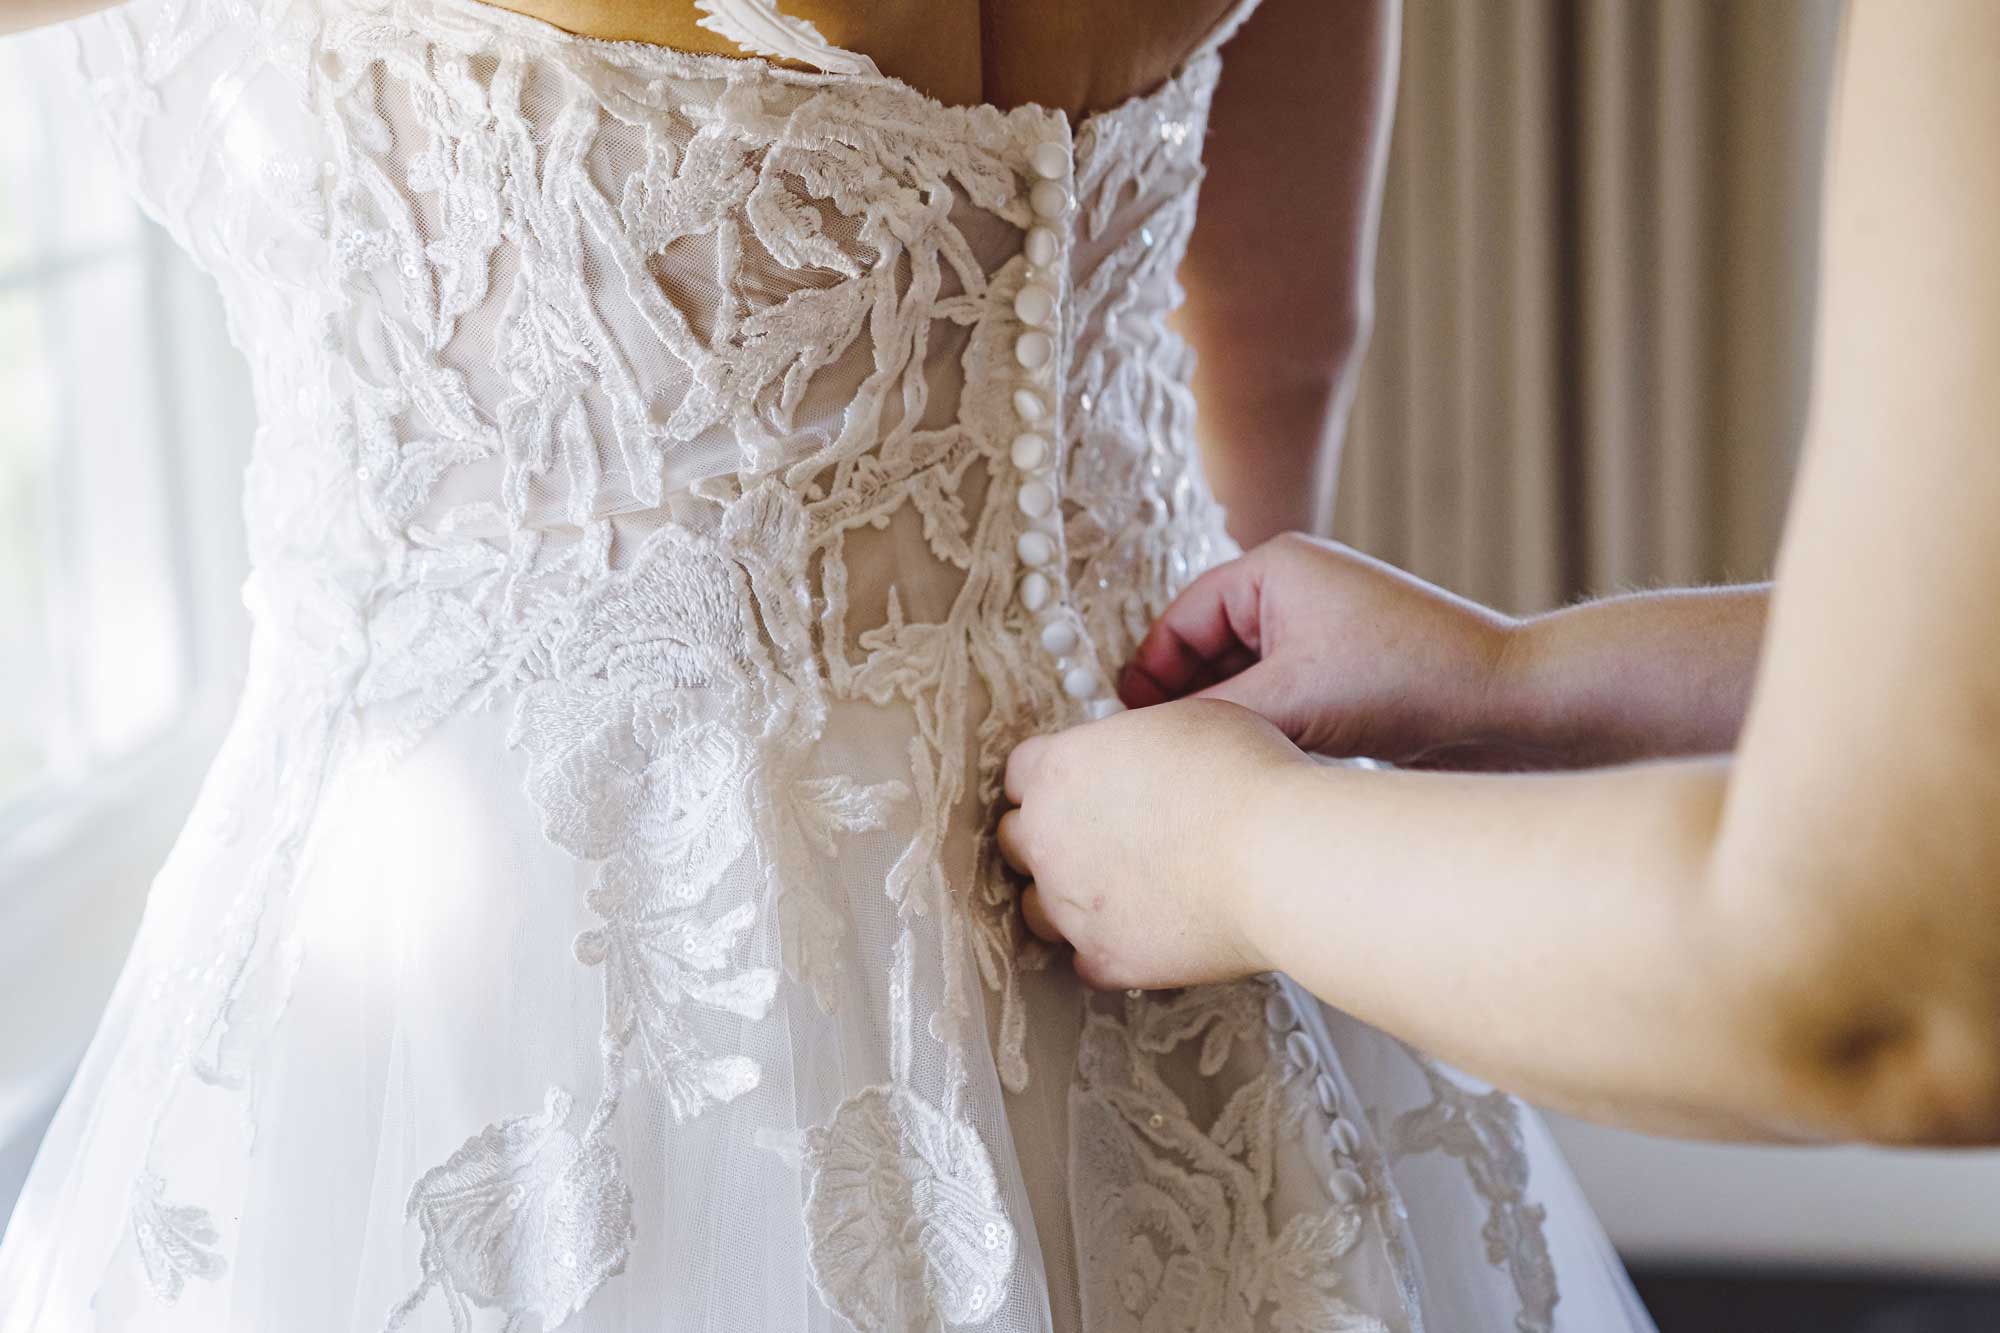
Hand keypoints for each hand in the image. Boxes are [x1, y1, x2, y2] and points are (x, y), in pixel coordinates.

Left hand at [997, 698, 1308, 989]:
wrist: (1277, 859)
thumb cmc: (1246, 777)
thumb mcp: (1187, 721)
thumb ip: (1136, 742)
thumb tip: (1138, 760)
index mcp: (1060, 769)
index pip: (1021, 774)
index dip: (1051, 780)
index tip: (1078, 788)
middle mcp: (1047, 838)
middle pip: (1015, 841)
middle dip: (1046, 840)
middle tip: (1096, 840)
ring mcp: (1070, 906)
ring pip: (1036, 910)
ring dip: (1067, 902)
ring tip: (1119, 895)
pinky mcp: (1104, 959)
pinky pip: (1084, 961)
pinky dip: (1108, 950)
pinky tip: (1143, 934)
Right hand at [1119, 532, 1528, 766]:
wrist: (1511, 706)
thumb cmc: (1405, 682)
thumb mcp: (1290, 699)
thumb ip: (1208, 717)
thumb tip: (1143, 743)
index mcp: (1273, 568)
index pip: (1179, 621)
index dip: (1150, 679)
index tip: (1136, 737)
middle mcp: (1294, 590)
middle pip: (1203, 651)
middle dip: (1188, 705)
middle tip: (1170, 763)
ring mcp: (1320, 630)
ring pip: (1239, 681)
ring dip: (1227, 722)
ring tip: (1216, 771)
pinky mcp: (1342, 672)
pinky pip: (1276, 698)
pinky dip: (1261, 730)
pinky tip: (1259, 769)